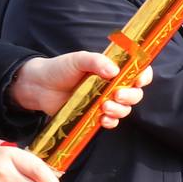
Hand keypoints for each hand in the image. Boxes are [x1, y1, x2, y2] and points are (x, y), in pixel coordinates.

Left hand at [11, 51, 151, 125]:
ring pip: (126, 109)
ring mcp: (106, 101)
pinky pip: (112, 121)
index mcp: (114, 69)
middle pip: (136, 93)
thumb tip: (115, 71)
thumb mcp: (77, 59)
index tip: (138, 80)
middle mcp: (113, 86)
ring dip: (120, 110)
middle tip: (116, 95)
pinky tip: (103, 120)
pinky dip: (111, 122)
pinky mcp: (96, 115)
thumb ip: (96, 61)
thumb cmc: (60, 69)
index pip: (139, 72)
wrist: (39, 86)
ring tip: (104, 107)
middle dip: (130, 96)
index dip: (144, 76)